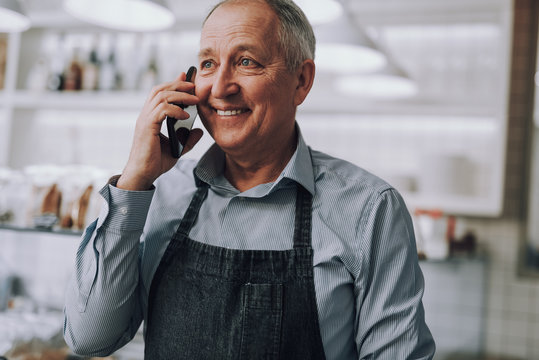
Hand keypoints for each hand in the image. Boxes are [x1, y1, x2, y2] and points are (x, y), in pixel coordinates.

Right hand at [117, 72, 202, 190]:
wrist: (143, 175)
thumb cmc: (155, 162)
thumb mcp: (177, 149)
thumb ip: (187, 139)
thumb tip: (199, 130)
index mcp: (150, 117)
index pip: (159, 93)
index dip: (173, 83)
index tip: (187, 78)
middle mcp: (145, 115)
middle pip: (159, 89)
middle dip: (177, 84)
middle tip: (193, 85)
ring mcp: (145, 120)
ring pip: (161, 96)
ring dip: (180, 95)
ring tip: (194, 100)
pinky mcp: (147, 127)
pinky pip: (162, 110)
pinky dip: (175, 110)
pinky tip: (185, 116)